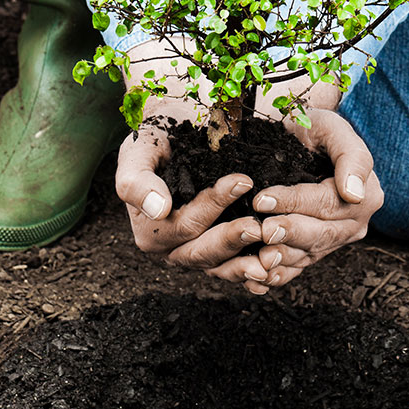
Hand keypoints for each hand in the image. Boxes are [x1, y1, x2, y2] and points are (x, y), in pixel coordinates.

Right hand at [114, 99, 272, 283]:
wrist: (175, 134)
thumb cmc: (155, 141)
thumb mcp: (137, 152)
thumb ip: (136, 180)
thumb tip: (158, 209)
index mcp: (150, 230)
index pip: (183, 224)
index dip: (212, 206)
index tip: (241, 182)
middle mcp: (172, 248)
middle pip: (201, 252)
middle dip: (230, 240)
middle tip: (258, 226)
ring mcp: (196, 251)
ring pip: (220, 267)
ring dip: (245, 265)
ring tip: (271, 257)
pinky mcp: (218, 252)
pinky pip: (233, 269)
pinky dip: (251, 273)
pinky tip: (272, 273)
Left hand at [225, 107, 382, 294]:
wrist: (297, 141)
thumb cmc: (314, 129)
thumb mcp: (332, 128)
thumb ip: (351, 156)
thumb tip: (355, 194)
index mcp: (366, 194)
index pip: (328, 203)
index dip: (295, 202)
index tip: (263, 199)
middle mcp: (353, 223)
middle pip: (321, 234)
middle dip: (289, 233)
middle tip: (262, 230)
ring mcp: (334, 240)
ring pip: (309, 254)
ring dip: (284, 259)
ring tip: (259, 258)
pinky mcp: (314, 251)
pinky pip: (298, 268)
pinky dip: (279, 275)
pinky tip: (259, 278)